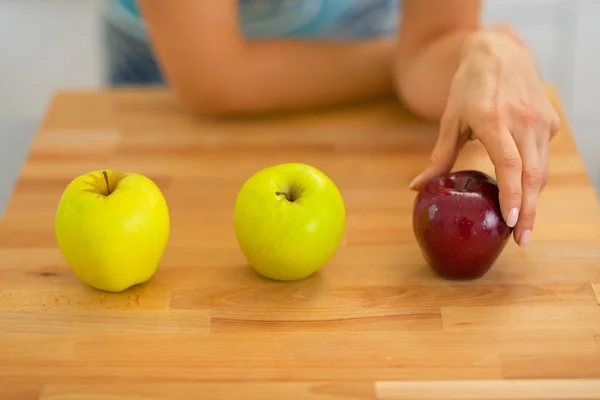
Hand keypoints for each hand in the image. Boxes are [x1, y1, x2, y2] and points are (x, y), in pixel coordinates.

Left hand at [409, 27, 559, 246]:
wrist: (499, 53)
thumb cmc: (468, 88)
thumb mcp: (450, 120)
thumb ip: (439, 157)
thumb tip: (415, 189)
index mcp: (493, 120)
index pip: (509, 163)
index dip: (511, 194)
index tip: (510, 221)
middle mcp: (521, 121)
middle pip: (531, 175)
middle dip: (528, 211)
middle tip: (521, 241)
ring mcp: (540, 121)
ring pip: (541, 170)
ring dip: (533, 201)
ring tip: (522, 227)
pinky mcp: (550, 122)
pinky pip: (542, 158)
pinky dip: (534, 180)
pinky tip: (523, 196)